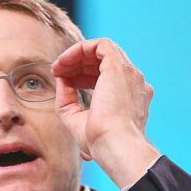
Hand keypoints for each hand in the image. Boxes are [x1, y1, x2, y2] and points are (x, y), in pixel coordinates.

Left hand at [52, 38, 160, 187]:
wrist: (114, 145)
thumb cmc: (100, 141)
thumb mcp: (76, 119)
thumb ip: (68, 99)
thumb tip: (61, 79)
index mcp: (129, 98)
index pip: (106, 77)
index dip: (82, 76)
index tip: (64, 82)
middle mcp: (133, 84)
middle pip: (103, 62)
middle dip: (77, 64)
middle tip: (57, 72)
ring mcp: (129, 74)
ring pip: (102, 51)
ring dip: (77, 56)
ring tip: (58, 67)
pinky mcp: (119, 67)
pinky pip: (100, 45)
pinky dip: (79, 49)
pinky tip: (64, 62)